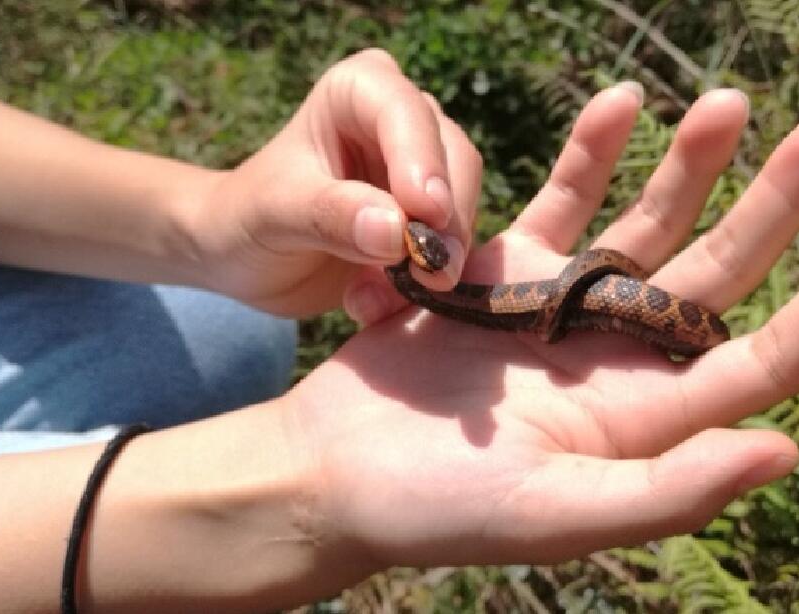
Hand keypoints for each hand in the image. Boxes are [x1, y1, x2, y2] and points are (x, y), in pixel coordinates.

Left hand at [191, 48, 481, 319]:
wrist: (243, 259)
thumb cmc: (246, 218)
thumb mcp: (275, 212)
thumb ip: (331, 214)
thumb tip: (398, 230)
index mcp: (359, 90)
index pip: (406, 111)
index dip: (422, 160)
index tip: (426, 214)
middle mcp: (401, 122)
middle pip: (454, 161)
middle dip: (446, 221)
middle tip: (430, 276)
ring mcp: (419, 173)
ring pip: (462, 210)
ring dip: (434, 261)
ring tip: (374, 300)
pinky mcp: (427, 222)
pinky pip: (450, 250)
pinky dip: (423, 284)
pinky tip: (376, 305)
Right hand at [286, 86, 798, 567]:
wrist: (335, 466)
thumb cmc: (436, 508)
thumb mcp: (554, 514)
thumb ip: (665, 489)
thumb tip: (781, 454)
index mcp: (638, 418)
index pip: (752, 365)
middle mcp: (610, 357)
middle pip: (709, 276)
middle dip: (767, 213)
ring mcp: (556, 306)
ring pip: (641, 228)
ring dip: (688, 169)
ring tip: (726, 105)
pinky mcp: (500, 270)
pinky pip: (558, 203)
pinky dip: (588, 155)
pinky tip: (622, 104)